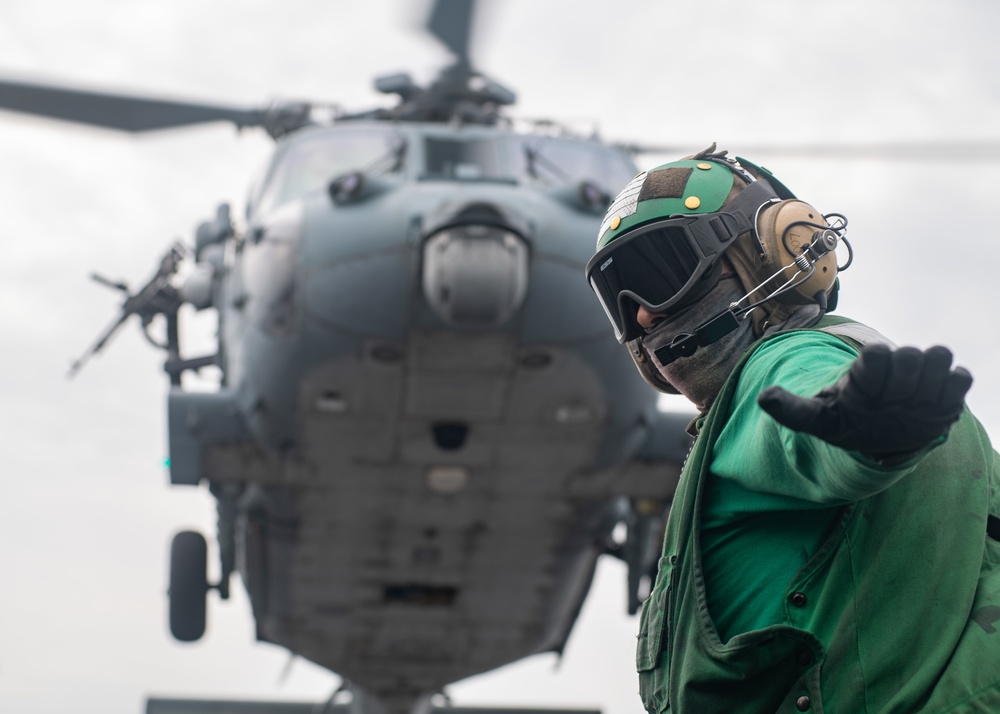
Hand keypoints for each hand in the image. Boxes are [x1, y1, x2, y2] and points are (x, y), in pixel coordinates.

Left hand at [756, 344, 972, 458]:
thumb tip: (764, 397)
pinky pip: (962, 377)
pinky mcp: (948, 390)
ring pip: (939, 356)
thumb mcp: (818, 421)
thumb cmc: (846, 422)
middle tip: (891, 403)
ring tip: (911, 406)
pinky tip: (932, 410)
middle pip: (909, 353)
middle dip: (900, 381)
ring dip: (928, 384)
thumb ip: (793, 410)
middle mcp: (894, 365)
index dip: (872, 374)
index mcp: (864, 369)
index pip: (874, 353)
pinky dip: (951, 392)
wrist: (880, 437)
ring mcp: (924, 376)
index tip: (864, 395)